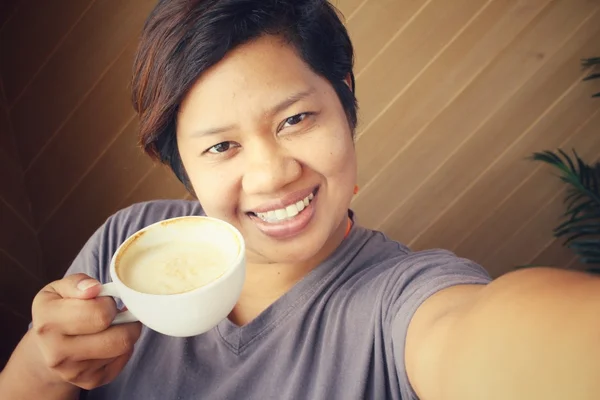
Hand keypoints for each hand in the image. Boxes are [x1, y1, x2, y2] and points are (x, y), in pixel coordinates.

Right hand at [29, 273, 141, 389]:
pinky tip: (109, 339)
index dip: (109, 303)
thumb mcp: (60, 289)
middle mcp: (56, 351)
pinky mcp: (90, 382)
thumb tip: (93, 289)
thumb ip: (77, 283)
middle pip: (118, 338)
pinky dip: (123, 347)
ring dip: (127, 332)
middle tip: (116, 312)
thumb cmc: (59, 310)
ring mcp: (73, 371)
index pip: (99, 314)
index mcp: (48, 321)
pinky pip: (123, 360)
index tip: (104, 300)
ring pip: (124, 348)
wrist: (47, 347)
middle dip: (125, 319)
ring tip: (115, 324)